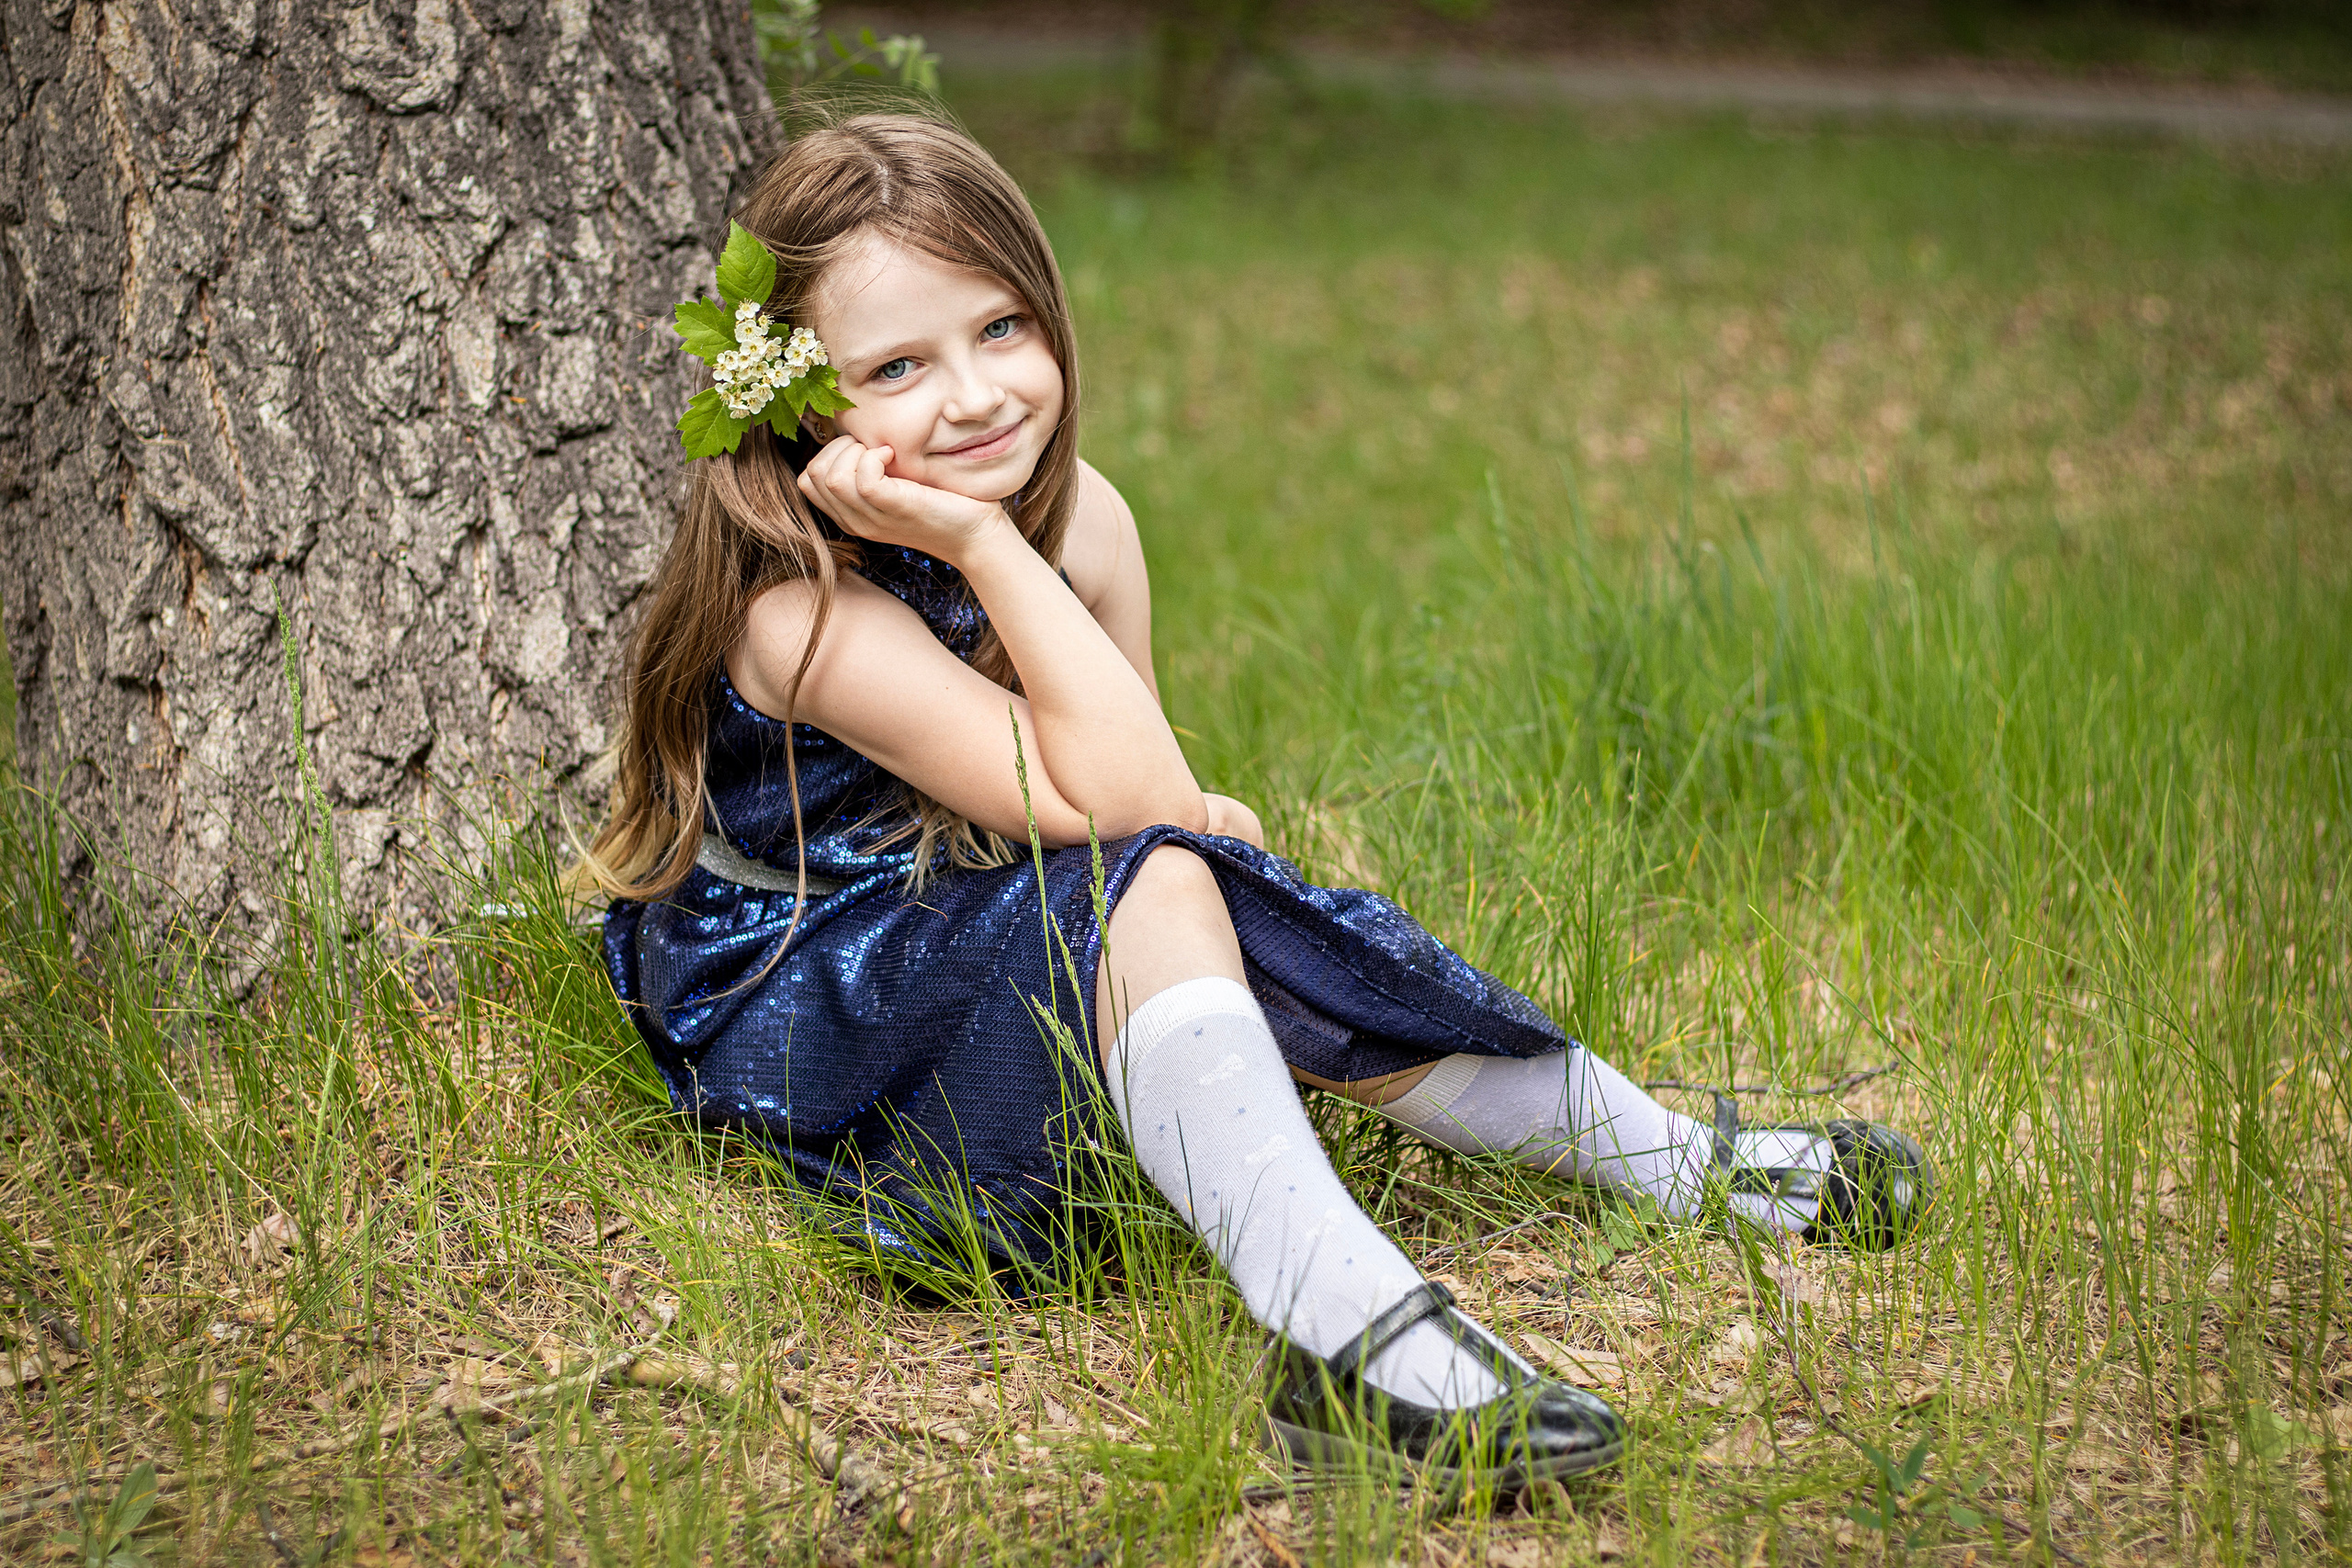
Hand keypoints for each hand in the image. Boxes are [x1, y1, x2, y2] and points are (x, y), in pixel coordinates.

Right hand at [797, 436, 1008, 561]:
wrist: (974, 534)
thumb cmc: (941, 503)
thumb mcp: (896, 484)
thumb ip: (871, 468)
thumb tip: (856, 433)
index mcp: (851, 515)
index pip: (807, 481)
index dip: (827, 455)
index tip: (863, 450)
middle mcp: (855, 521)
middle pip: (811, 477)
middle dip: (837, 448)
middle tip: (873, 448)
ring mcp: (872, 518)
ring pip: (830, 477)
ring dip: (854, 450)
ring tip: (884, 453)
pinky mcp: (893, 508)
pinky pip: (861, 477)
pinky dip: (874, 456)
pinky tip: (894, 456)